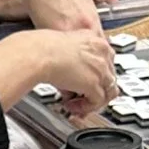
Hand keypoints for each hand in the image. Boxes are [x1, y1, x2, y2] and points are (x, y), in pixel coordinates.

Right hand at [0, 23, 115, 121]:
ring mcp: (100, 69)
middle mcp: (102, 54)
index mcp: (96, 41)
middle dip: (95, 92)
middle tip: (82, 99)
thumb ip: (75, 59)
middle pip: (110, 79)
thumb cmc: (42, 48)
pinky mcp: (94, 84)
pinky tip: (73, 107)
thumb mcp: (65, 48)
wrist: (38, 53)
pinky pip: (97, 102)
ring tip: (77, 105)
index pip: (106, 64)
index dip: (96, 78)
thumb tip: (73, 76)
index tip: (86, 85)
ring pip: (108, 92)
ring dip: (92, 101)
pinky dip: (85, 107)